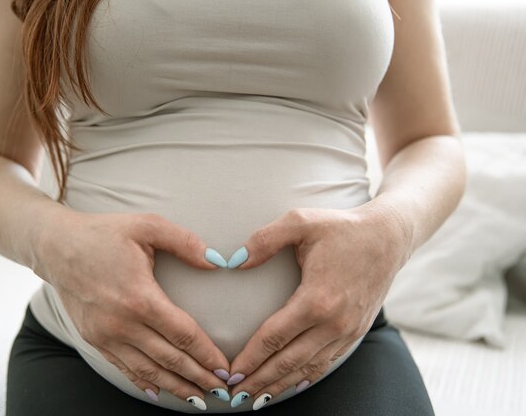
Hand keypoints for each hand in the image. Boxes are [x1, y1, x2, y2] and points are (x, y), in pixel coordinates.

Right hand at [33, 210, 231, 409]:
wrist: (56, 246)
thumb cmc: (103, 234)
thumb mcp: (147, 225)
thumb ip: (184, 242)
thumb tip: (216, 262)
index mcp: (140, 297)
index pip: (183, 334)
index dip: (207, 355)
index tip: (226, 368)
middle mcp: (122, 323)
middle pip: (170, 359)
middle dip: (199, 378)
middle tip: (223, 390)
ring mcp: (105, 335)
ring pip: (148, 371)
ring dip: (176, 387)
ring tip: (199, 398)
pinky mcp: (93, 339)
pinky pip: (123, 367)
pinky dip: (144, 382)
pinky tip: (159, 391)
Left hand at [224, 206, 411, 409]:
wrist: (388, 237)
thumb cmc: (342, 228)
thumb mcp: (300, 222)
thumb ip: (265, 240)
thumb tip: (234, 260)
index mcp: (316, 298)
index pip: (273, 338)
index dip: (249, 358)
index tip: (229, 372)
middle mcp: (334, 322)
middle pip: (288, 362)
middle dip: (259, 381)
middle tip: (234, 396)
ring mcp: (347, 331)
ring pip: (307, 368)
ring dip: (279, 385)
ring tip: (255, 397)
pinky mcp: (356, 332)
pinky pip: (326, 362)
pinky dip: (306, 377)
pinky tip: (290, 384)